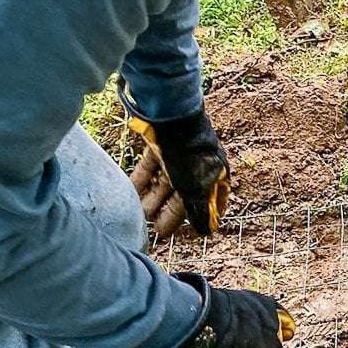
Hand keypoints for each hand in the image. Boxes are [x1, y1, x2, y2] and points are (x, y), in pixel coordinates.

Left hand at [125, 99, 230, 239]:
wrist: (171, 116)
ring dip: (153, 200)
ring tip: (141, 215)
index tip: (194, 231)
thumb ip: (199, 211)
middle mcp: (198, 164)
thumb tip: (206, 232)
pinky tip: (132, 194)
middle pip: (184, 193)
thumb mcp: (196, 188)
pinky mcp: (159, 147)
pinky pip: (150, 168)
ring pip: (165, 182)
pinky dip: (142, 181)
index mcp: (215, 172)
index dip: (203, 215)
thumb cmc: (190, 154)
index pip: (212, 199)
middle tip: (157, 230)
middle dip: (170, 212)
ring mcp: (178, 155)